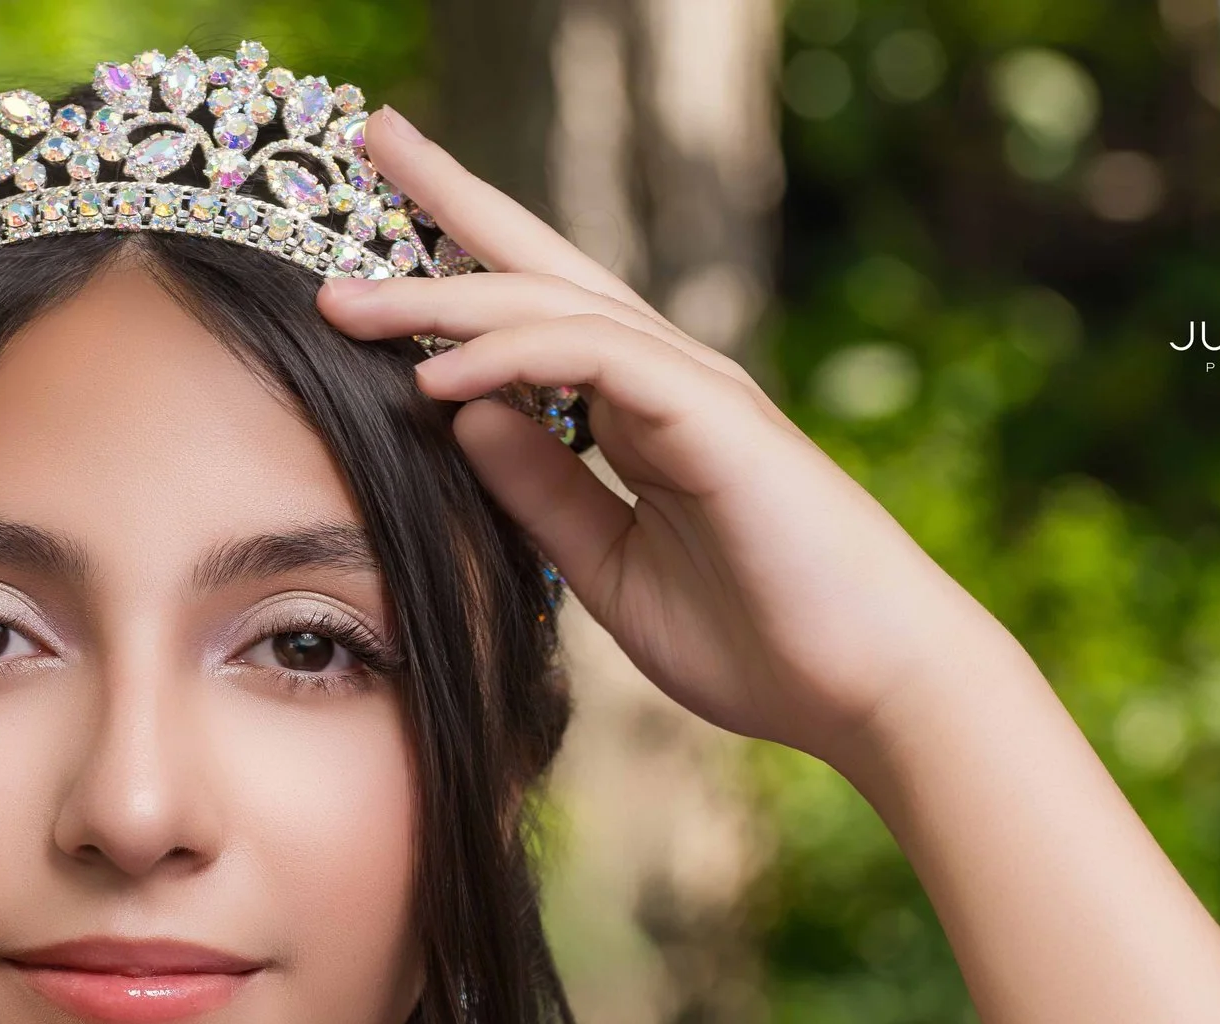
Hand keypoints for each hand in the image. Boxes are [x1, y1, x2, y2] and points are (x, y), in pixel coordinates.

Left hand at [318, 107, 1012, 770]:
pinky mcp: (718, 419)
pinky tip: (438, 377)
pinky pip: (600, 358)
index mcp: (642, 411)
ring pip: (556, 304)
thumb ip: (540, 492)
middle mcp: (667, 379)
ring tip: (347, 300)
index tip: (371, 242)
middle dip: (454, 198)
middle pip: (543, 263)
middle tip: (372, 136)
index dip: (456, 264)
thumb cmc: (757, 640)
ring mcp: (697, 389)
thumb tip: (457, 415)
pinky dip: (514, 357)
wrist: (872, 690)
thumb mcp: (607, 567)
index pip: (536, 314)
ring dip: (446, 293)